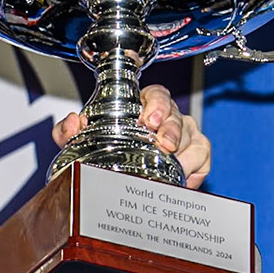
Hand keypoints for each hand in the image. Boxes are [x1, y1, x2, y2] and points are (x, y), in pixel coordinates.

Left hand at [51, 85, 213, 189]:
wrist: (123, 178)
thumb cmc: (109, 147)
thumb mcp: (85, 139)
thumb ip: (69, 131)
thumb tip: (72, 123)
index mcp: (143, 106)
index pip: (157, 94)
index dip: (157, 103)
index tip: (150, 118)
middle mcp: (167, 119)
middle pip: (177, 116)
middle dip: (172, 129)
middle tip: (164, 142)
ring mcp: (185, 136)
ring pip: (193, 138)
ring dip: (184, 151)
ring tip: (172, 162)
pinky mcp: (197, 156)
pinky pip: (203, 158)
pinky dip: (195, 169)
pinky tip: (183, 178)